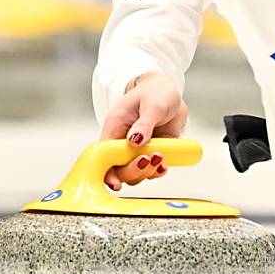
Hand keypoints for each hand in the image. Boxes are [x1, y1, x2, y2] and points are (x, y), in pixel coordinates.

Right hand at [99, 71, 188, 189]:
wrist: (170, 90)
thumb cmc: (155, 92)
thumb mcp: (152, 104)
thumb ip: (144, 124)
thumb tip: (135, 141)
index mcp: (115, 128)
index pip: (104, 155)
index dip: (107, 172)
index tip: (116, 182)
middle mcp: (124, 142)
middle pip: (119, 169)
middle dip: (132, 170)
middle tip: (147, 159)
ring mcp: (138, 150)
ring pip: (136, 173)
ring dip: (147, 172)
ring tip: (159, 158)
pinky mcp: (153, 152)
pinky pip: (152, 170)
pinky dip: (158, 171)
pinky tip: (164, 165)